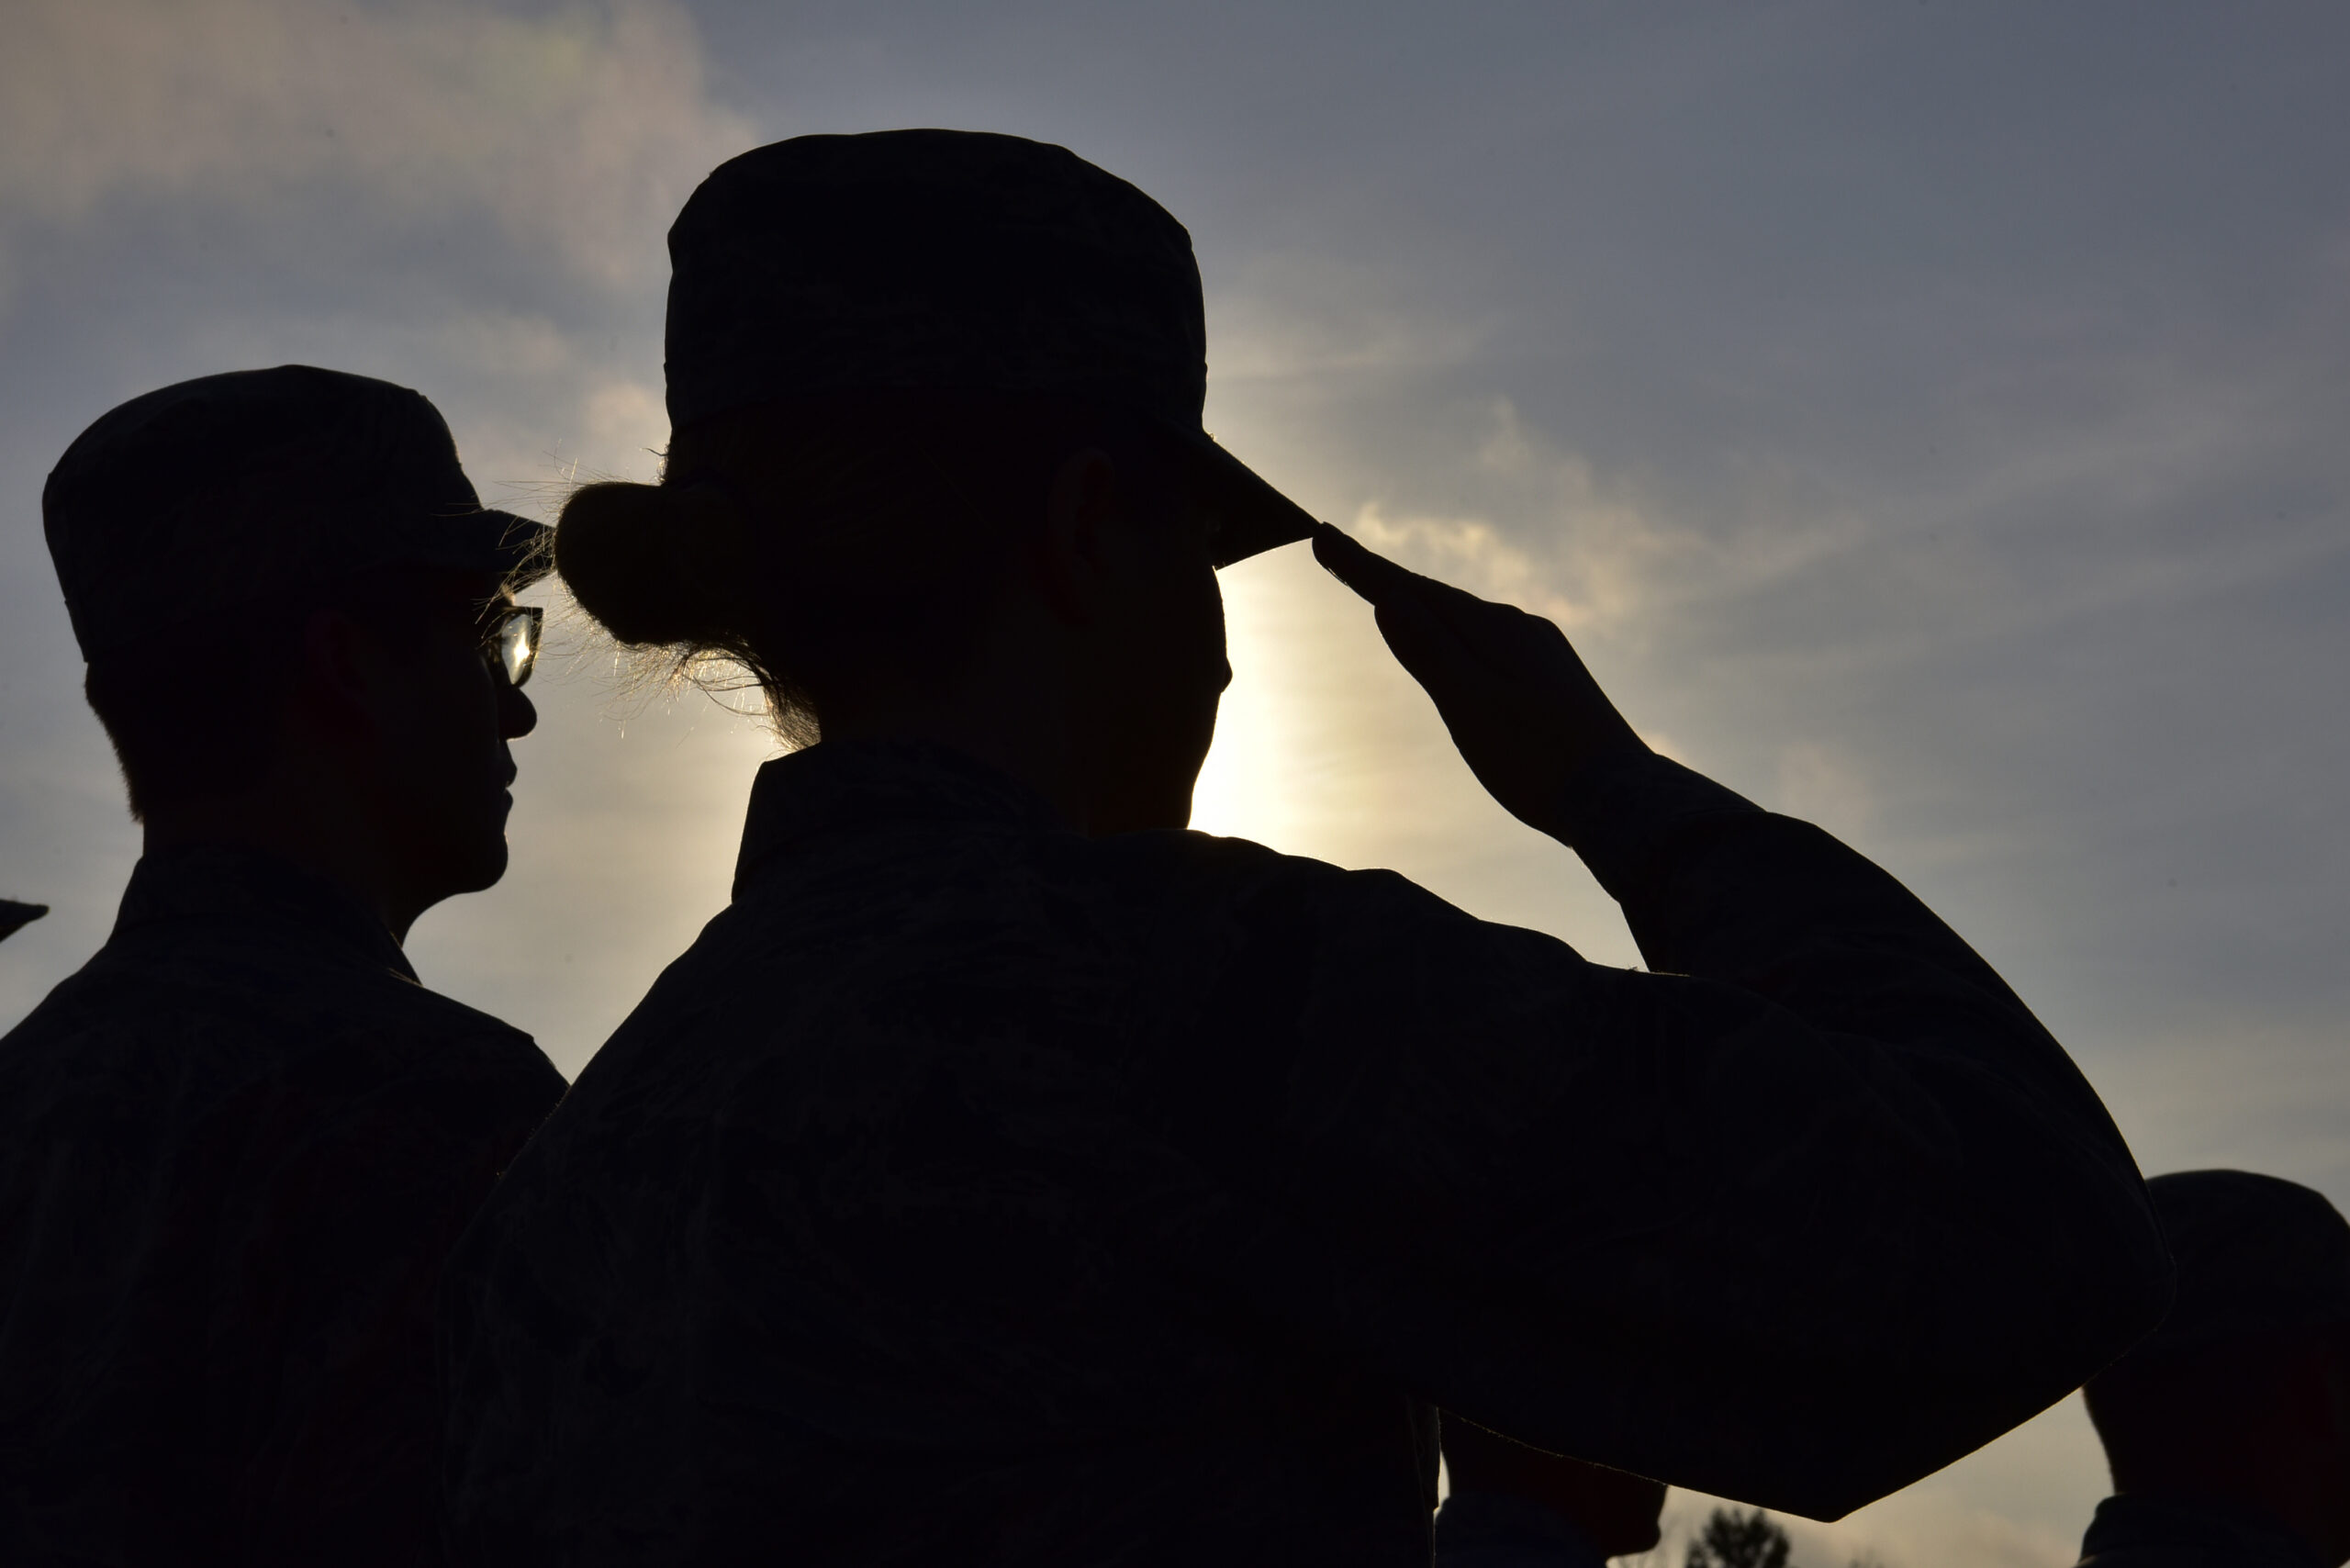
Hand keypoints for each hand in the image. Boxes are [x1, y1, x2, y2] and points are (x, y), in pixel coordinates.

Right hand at [1312, 524, 1646, 834]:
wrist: (1620, 799)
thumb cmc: (1540, 762)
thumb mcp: (1471, 708)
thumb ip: (1430, 652)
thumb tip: (1389, 601)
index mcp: (1493, 630)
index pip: (1410, 591)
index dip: (1362, 568)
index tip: (1320, 535)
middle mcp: (1518, 627)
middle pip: (1435, 598)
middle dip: (1384, 579)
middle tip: (1335, 551)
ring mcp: (1539, 650)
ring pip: (1462, 620)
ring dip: (1419, 605)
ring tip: (1382, 589)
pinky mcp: (1551, 676)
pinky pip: (1486, 641)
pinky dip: (1452, 634)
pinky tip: (1453, 643)